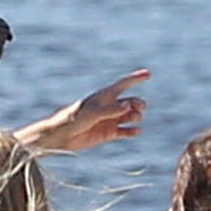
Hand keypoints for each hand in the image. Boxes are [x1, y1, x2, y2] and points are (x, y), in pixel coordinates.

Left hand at [27, 69, 149, 154]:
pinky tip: (135, 132)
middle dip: (138, 104)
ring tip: (134, 119)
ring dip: (136, 117)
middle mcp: (110, 107)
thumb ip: (110, 110)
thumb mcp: (92, 113)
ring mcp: (111, 120)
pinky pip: (125, 131)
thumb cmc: (73, 119)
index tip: (148, 73)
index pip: (123, 85)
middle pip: (131, 102)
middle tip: (138, 108)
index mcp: (104, 96)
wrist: (62, 136)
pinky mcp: (109, 133)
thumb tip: (127, 105)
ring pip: (131, 116)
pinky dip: (132, 131)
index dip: (136, 78)